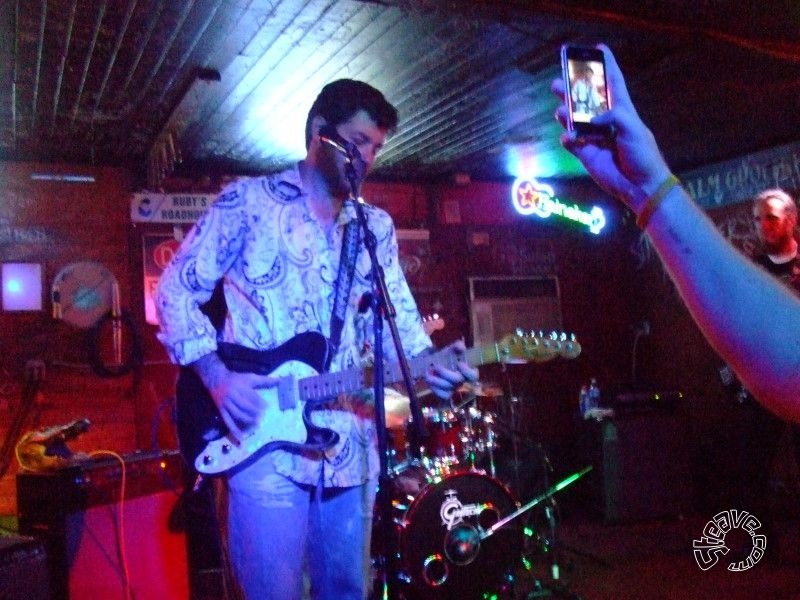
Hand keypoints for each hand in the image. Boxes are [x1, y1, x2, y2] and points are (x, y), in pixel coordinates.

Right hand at [192, 353, 276, 440]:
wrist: (215, 379)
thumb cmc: (236, 379)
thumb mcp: (250, 377)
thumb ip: (264, 380)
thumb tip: (279, 380)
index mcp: (239, 387)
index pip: (250, 395)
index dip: (258, 401)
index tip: (267, 407)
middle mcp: (231, 395)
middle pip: (243, 405)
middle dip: (253, 412)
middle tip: (262, 418)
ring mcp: (225, 404)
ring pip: (236, 414)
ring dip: (246, 420)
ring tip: (256, 425)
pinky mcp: (221, 411)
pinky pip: (227, 422)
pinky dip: (234, 430)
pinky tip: (240, 438)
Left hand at [424, 340, 478, 399]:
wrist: (434, 363)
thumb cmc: (447, 356)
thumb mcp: (452, 349)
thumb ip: (457, 346)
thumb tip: (461, 347)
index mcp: (468, 371)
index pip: (473, 375)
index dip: (467, 371)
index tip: (459, 363)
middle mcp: (462, 381)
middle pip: (458, 380)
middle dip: (446, 373)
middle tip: (436, 366)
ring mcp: (454, 388)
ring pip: (449, 388)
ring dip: (437, 381)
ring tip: (428, 373)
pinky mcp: (446, 394)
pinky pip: (443, 395)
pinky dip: (435, 388)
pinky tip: (429, 380)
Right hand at [551, 44, 672, 210]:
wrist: (639, 185)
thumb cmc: (643, 154)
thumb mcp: (633, 128)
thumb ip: (614, 116)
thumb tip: (592, 118)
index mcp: (622, 111)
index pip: (613, 83)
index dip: (607, 66)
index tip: (598, 49)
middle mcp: (606, 122)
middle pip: (586, 100)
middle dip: (573, 90)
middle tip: (558, 81)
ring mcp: (595, 138)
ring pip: (575, 121)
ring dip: (566, 113)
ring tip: (559, 109)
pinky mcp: (586, 154)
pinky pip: (572, 143)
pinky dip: (567, 139)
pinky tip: (568, 138)